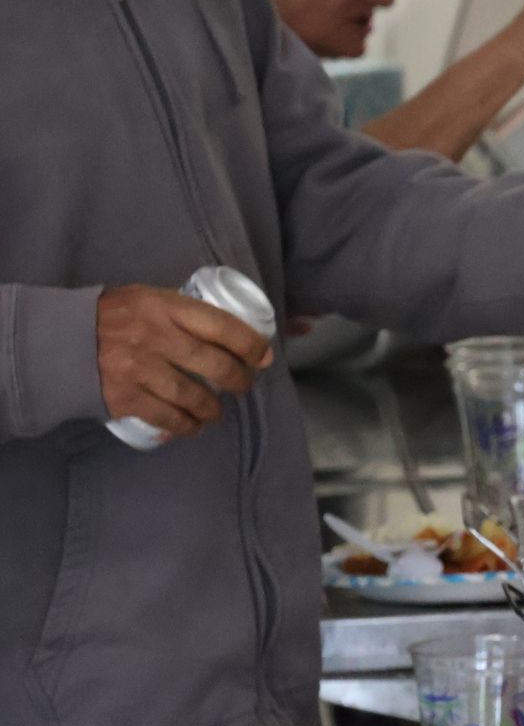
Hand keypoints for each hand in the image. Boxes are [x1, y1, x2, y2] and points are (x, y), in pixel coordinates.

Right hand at [97, 285, 274, 438]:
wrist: (59, 341)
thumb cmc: (112, 316)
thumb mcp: (149, 298)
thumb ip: (182, 312)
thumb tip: (227, 331)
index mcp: (166, 308)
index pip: (221, 325)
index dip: (250, 344)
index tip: (263, 356)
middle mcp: (156, 338)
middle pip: (214, 363)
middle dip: (238, 378)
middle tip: (243, 384)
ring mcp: (140, 369)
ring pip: (192, 395)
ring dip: (212, 408)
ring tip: (216, 411)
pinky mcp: (125, 397)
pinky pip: (166, 416)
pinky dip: (185, 425)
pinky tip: (193, 426)